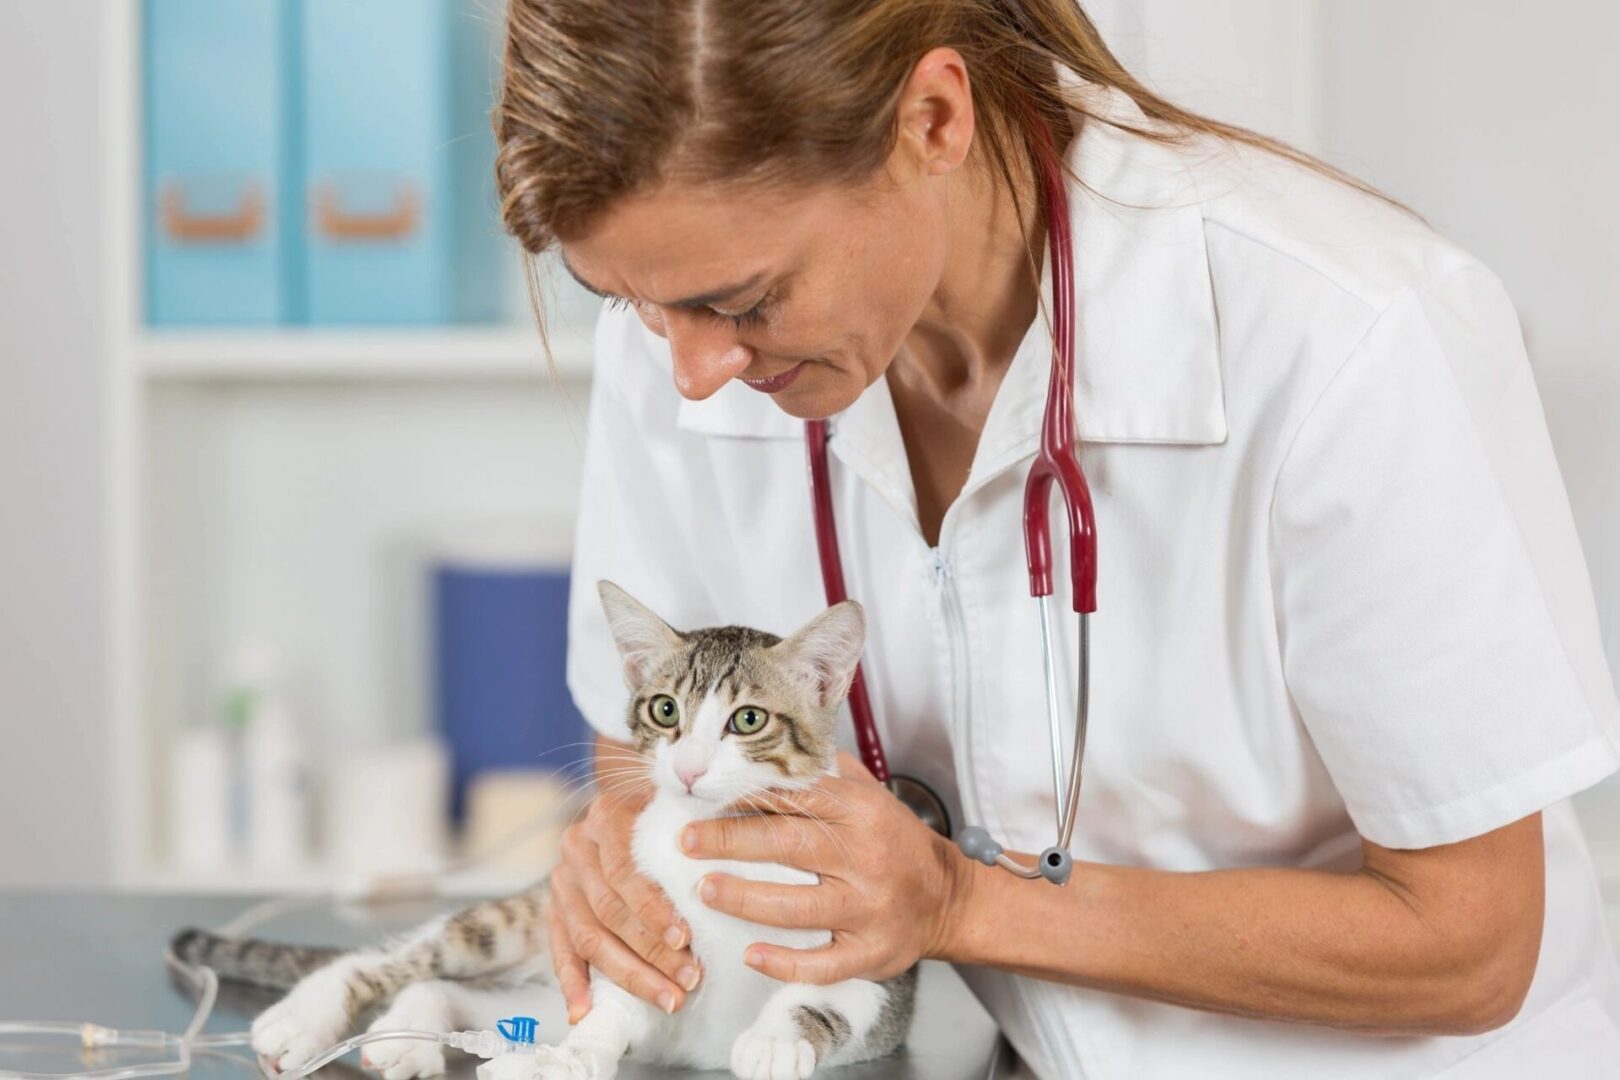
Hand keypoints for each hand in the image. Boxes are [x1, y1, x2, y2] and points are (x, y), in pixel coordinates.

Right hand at [547, 758, 701, 1020]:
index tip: (686, 938)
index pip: (626, 870)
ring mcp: (562, 881)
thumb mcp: (679, 804)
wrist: (626, 807)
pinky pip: (560, 950)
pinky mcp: (554, 911)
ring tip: (668, 999)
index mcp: (605, 816)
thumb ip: (698, 820)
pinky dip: (572, 983)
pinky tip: (585, 1010)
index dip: (654, 908)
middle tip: (688, 980)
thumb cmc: (667, 812)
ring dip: (629, 975)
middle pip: (610, 910)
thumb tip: (729, 849)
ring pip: (589, 937)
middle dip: (651, 952)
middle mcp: (577, 847)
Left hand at [678, 751, 966, 983]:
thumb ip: (825, 774)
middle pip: (788, 846)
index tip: (705, 796)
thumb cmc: (895, 842)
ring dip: (744, 899)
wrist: (948, 897)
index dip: (747, 796)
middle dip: (730, 842)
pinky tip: (749, 955)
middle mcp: (865, 858)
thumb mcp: (870, 795)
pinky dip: (783, 963)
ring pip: (796, 908)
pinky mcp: (870, 952)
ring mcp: (868, 909)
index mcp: (862, 813)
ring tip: (705, 891)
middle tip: (687, 841)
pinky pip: (821, 963)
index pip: (797, 797)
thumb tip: (769, 748)